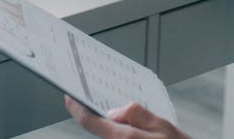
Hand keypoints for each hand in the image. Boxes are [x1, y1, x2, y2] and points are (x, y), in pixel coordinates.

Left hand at [65, 96, 190, 138]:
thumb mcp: (164, 127)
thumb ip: (137, 115)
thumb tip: (114, 111)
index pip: (92, 123)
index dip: (77, 109)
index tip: (69, 98)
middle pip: (100, 132)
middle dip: (100, 117)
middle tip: (104, 102)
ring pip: (111, 137)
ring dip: (115, 127)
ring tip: (128, 119)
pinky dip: (121, 134)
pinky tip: (135, 130)